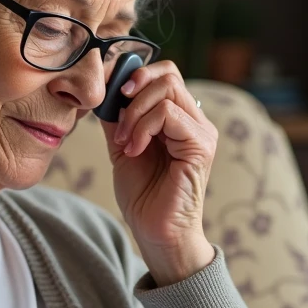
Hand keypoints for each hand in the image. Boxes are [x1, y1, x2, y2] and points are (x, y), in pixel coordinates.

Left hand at [100, 61, 217, 284]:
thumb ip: (118, 117)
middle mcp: (195, 121)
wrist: (156, 233)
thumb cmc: (143, 195)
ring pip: (167, 89)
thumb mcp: (123, 146)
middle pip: (168, 74)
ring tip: (125, 142)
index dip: (135, 75)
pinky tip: (134, 150)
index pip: (165, 74)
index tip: (111, 95)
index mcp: (180, 118)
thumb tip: (106, 87)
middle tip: (117, 121)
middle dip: (133, 90)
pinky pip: (168, 114)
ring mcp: (201, 132)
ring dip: (135, 113)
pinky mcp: (200, 146)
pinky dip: (142, 127)